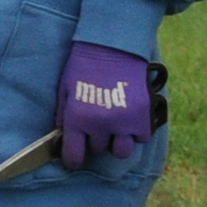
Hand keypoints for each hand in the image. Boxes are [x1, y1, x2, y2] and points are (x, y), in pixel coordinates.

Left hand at [55, 44, 154, 169]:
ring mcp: (124, 122)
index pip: (74, 157)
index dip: (73, 160)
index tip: (76, 157)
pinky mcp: (143, 116)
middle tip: (97, 125)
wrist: (113, 46)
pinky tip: (132, 118)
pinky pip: (142, 138)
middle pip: (98, 151)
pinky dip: (137, 132)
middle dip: (96, 140)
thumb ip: (64, 117)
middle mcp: (100, 125)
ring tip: (116, 128)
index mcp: (77, 119)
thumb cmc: (84, 66)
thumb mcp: (65, 90)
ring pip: (122, 151)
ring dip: (118, 142)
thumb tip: (63, 138)